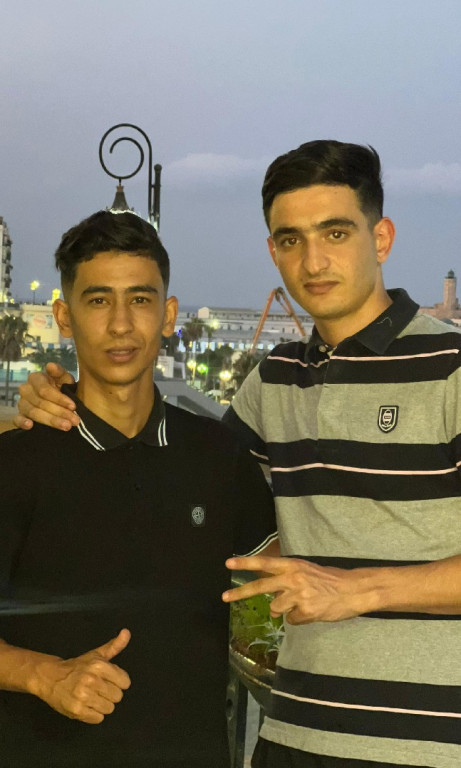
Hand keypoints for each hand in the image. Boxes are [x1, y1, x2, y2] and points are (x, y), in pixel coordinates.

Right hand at [14, 362, 78, 430]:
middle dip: (60, 412)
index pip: (44, 390)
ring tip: (67, 427)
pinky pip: (17, 419)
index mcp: (35, 378)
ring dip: (51, 420)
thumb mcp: (65, 379)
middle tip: (75, 421)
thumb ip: (59, 372)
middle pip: (40, 403)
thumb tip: (50, 365)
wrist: (61, 401)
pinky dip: (22, 423)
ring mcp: (21, 403)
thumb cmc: (63, 387)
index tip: (74, 406)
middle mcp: (26, 390)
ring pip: (33, 412)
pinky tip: (30, 426)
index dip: (59, 399)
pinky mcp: (19, 415)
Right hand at [35, 629, 130, 723]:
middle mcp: (92, 680)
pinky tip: (86, 705)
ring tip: (92, 697)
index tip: (108, 680)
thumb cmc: (77, 666)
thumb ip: (114, 645)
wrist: (50, 678)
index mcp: (99, 665)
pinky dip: (93, 714)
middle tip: (98, 689)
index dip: (118, 682)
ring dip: (102, 705)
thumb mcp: (96, 654)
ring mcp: (84, 697)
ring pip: (109, 709)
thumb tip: (127, 632)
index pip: (125, 682)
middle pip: (118, 696)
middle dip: (110, 693)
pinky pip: (98, 719)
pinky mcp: (77, 711)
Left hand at [223, 556, 375, 623]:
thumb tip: (272, 600)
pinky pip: (292, 620)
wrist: (353, 590)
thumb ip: (287, 580)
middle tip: (224, 597)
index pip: (265, 562)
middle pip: (261, 586)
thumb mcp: (306, 571)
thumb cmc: (330, 580)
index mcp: (293, 565)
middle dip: (240, 593)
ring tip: (303, 604)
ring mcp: (298, 596)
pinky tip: (312, 612)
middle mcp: (293, 578)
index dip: (246, 563)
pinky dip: (299, 619)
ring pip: (276, 609)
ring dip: (285, 610)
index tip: (228, 563)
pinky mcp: (305, 612)